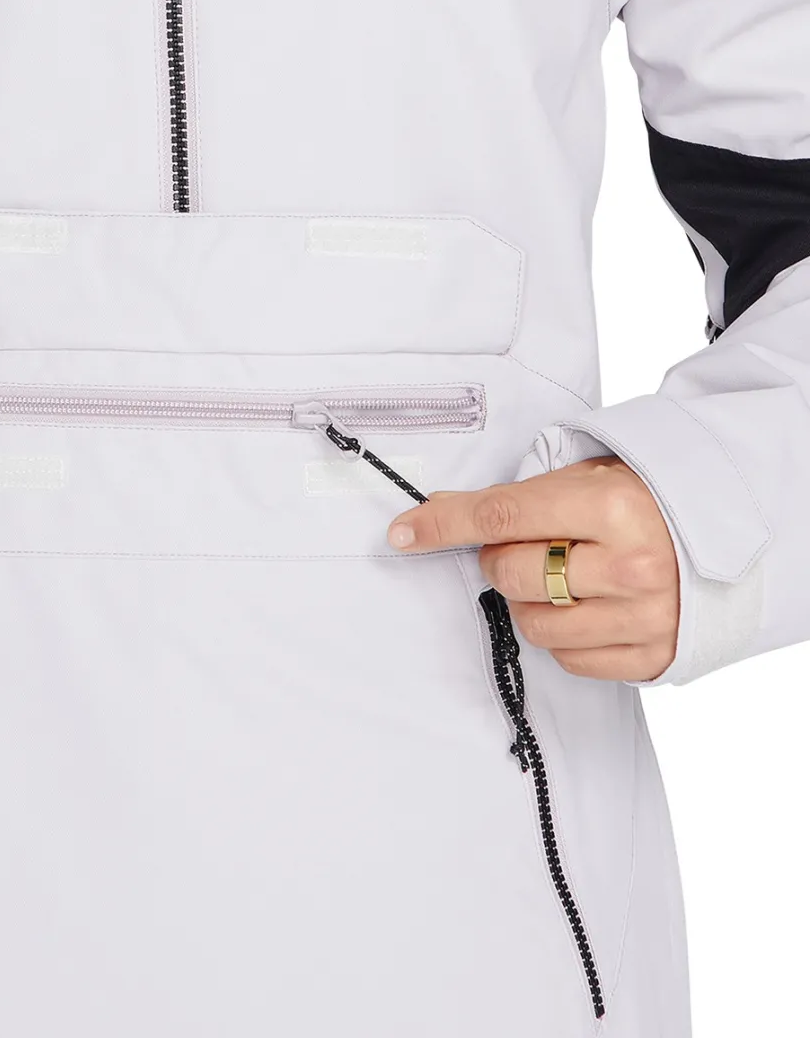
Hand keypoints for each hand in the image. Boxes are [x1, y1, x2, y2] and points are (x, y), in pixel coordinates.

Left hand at [388, 458, 679, 681]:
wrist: (731, 539)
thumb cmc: (649, 502)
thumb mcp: (590, 477)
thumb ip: (521, 498)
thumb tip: (440, 514)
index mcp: (611, 507)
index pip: (501, 516)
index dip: (443, 524)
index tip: (405, 532)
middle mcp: (629, 565)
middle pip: (511, 574)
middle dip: (500, 560)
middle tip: (524, 547)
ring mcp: (643, 616)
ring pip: (534, 624)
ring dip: (527, 601)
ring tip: (558, 577)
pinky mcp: (651, 657)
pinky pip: (570, 659)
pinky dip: (562, 635)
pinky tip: (583, 607)